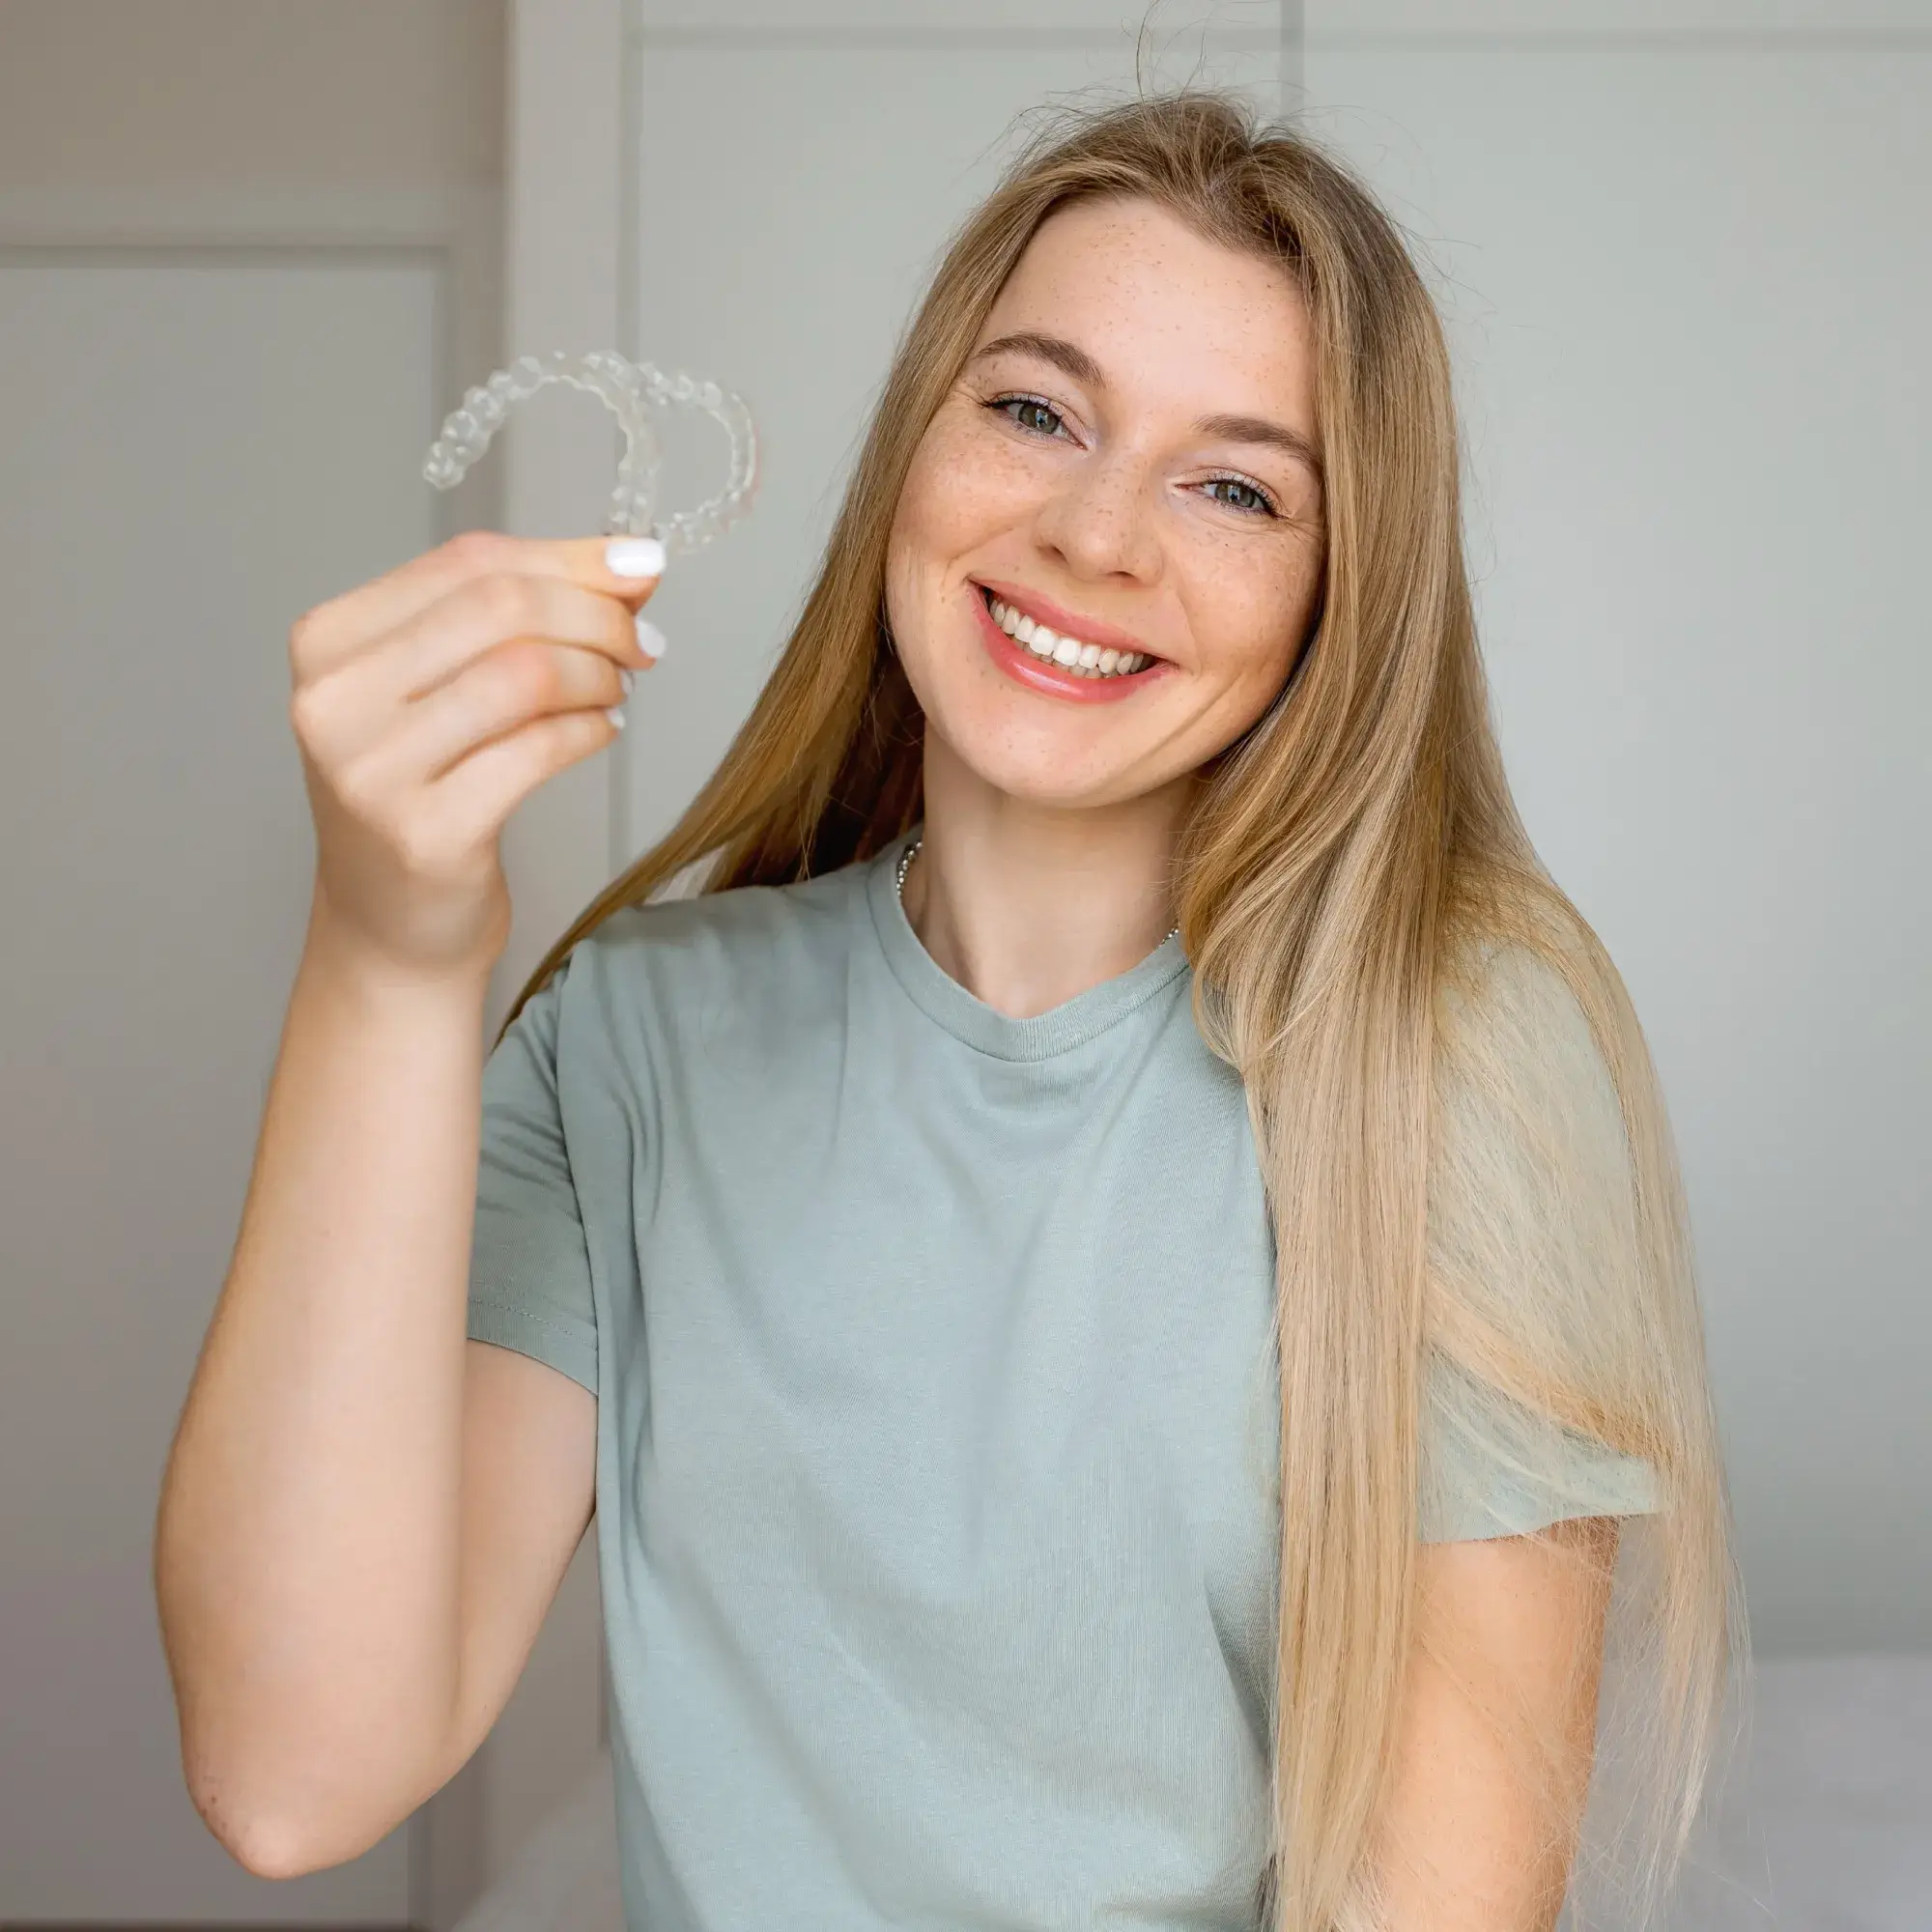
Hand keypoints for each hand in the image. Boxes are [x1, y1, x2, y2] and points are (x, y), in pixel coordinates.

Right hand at [287, 528, 664, 981]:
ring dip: (598, 674)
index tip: (638, 567)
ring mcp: (373, 769)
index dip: (569, 558)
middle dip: (595, 614)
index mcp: (329, 641)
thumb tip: (630, 563)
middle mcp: (336, 699)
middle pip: (500, 609)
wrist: (389, 927)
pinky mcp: (427, 832)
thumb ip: (519, 618)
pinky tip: (601, 731)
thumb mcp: (444, 689)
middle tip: (641, 639)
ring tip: (617, 690)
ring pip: (525, 674)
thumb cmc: (422, 797)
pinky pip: (538, 749)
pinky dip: (589, 730)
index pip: (467, 564)